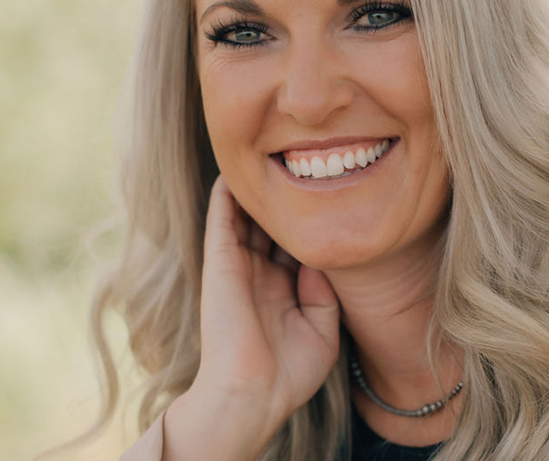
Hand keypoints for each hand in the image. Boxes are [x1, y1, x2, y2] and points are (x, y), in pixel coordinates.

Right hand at [165, 174, 339, 457]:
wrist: (253, 392)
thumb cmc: (289, 372)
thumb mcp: (322, 330)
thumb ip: (324, 290)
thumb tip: (319, 258)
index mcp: (283, 290)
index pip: (296, 245)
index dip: (308, 222)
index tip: (328, 193)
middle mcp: (261, 274)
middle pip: (272, 226)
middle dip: (284, 201)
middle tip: (300, 164)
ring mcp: (239, 266)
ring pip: (246, 217)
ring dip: (255, 191)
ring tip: (269, 156)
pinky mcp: (220, 261)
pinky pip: (222, 218)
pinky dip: (227, 194)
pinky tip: (237, 170)